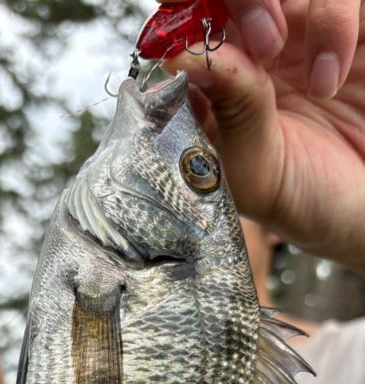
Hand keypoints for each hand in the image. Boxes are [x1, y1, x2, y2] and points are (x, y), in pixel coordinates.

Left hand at [169, 0, 364, 268]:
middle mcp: (256, 45)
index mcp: (215, 79)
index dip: (182, 15)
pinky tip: (327, 79)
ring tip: (297, 70)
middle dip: (240, 0)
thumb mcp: (252, 171)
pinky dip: (333, 22)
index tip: (196, 48)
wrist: (361, 217)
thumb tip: (182, 55)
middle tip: (261, 44)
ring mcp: (306, 29)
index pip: (182, 19)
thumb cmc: (303, 201)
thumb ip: (225, 111)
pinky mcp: (355, 27)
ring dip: (276, 5)